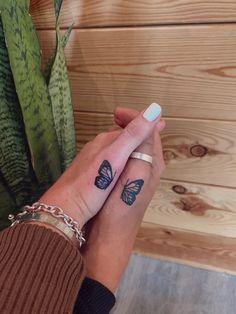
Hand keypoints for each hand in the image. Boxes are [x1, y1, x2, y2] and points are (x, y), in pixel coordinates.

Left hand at [39, 104, 161, 227]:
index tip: (161, 123)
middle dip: (139, 132)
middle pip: (123, 135)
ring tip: (141, 145)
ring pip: (115, 146)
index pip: (131, 126)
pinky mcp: (89, 171)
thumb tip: (153, 110)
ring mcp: (92, 158)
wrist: (66, 206)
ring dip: (130, 143)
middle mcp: (99, 146)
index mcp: (107, 141)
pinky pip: (109, 157)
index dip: (147, 124)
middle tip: (154, 131)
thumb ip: (133, 134)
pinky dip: (120, 156)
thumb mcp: (115, 157)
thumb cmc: (91, 184)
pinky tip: (121, 163)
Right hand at [82, 107, 165, 291]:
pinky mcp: (129, 181)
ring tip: (112, 126)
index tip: (115, 112)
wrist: (110, 235)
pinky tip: (112, 147)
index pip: (151, 131)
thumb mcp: (135, 172)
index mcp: (154, 162)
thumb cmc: (120, 204)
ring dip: (127, 133)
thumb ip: (145, 146)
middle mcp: (150, 167)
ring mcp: (140, 174)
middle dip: (132, 123)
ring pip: (137, 146)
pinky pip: (129, 156)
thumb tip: (155, 119)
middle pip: (145, 137)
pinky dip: (122, 146)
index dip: (136, 117)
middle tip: (113, 116)